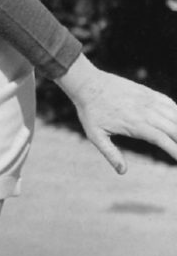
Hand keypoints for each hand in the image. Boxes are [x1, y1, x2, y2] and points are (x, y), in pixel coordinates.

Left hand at [59, 63, 176, 172]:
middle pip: (174, 128)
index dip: (175, 150)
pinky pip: (170, 103)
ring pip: (175, 115)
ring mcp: (149, 100)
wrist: (88, 83)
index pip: (163, 140)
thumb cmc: (90, 112)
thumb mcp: (95, 135)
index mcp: (136, 124)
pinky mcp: (149, 92)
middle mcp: (147, 112)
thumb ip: (110, 153)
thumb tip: (122, 171)